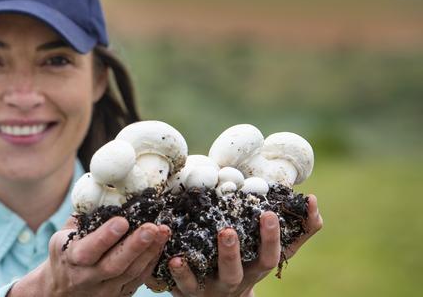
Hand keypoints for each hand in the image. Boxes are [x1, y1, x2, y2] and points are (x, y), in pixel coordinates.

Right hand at [11, 216, 170, 296]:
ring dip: (149, 252)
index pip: (88, 251)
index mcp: (70, 259)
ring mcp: (104, 290)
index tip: (122, 221)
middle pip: (113, 265)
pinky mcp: (118, 295)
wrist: (62, 290)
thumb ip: (83, 218)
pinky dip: (151, 262)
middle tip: (152, 227)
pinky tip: (160, 245)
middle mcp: (87, 278)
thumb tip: (102, 190)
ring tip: (163, 231)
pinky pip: (138, 280)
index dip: (105, 237)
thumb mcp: (64, 235)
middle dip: (135, 245)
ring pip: (130, 274)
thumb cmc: (66, 253)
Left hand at [146, 194, 322, 296]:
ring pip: (215, 277)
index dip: (271, 237)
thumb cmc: (246, 263)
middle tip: (228, 230)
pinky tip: (174, 257)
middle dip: (234, 252)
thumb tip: (314, 201)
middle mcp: (238, 279)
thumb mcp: (268, 249)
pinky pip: (184, 285)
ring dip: (210, 260)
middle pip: (240, 270)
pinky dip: (180, 273)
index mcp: (256, 267)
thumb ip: (296, 229)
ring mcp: (214, 287)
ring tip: (204, 241)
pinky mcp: (191, 292)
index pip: (270, 255)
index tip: (269, 213)